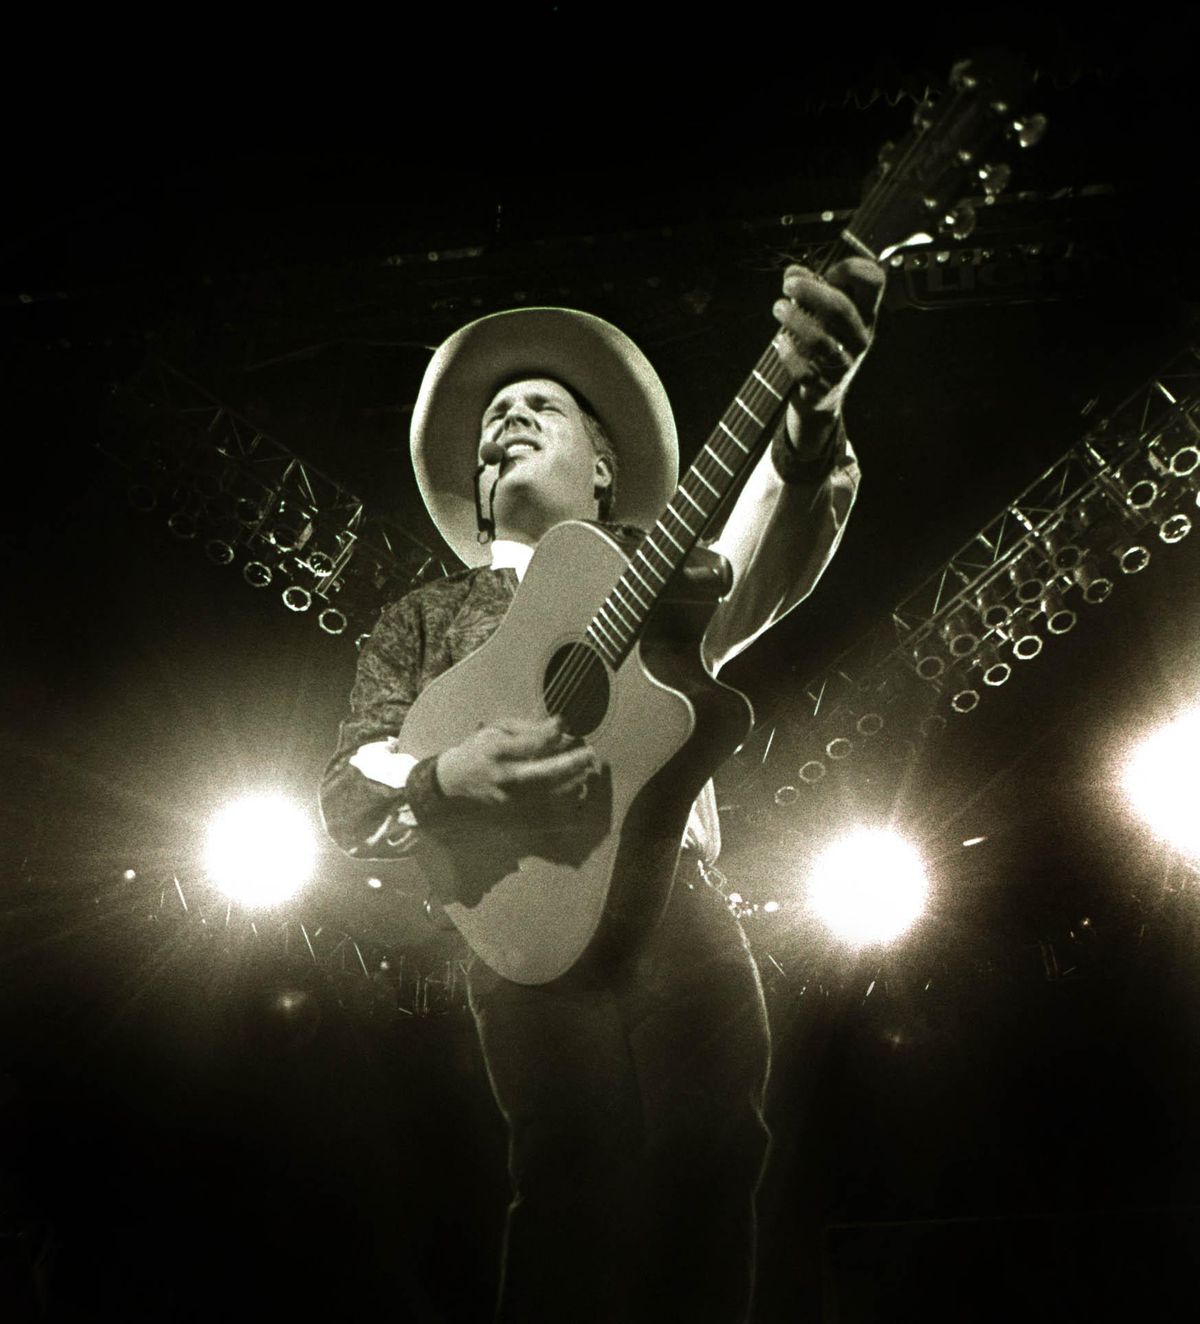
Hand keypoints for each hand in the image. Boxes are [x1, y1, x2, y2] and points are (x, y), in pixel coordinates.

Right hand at [435, 715, 599, 811]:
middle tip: (590, 753)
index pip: (529, 743)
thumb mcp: (498, 729)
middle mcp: (502, 777)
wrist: (454, 782)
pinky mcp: (512, 812)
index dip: (551, 733)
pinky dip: (564, 800)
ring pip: (548, 794)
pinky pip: (546, 808)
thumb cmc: (480, 749)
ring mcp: (508, 798)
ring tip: (588, 770)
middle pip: (542, 773)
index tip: (566, 723)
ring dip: (572, 782)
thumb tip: (561, 726)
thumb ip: (529, 729)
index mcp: (496, 751)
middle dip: (570, 763)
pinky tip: (577, 789)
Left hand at [772, 257, 884, 451]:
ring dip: (795, 319)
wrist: (821, 399)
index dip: (851, 267)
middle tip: (788, 284)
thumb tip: (792, 273)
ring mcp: (843, 366)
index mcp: (865, 316)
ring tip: (778, 307)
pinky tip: (780, 342)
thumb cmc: (821, 346)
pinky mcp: (823, 390)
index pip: (873, 281)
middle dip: (811, 291)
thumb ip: (811, 291)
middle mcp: (859, 340)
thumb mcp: (824, 316)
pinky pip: (805, 372)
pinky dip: (789, 355)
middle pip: (841, 308)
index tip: (827, 270)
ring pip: (820, 340)